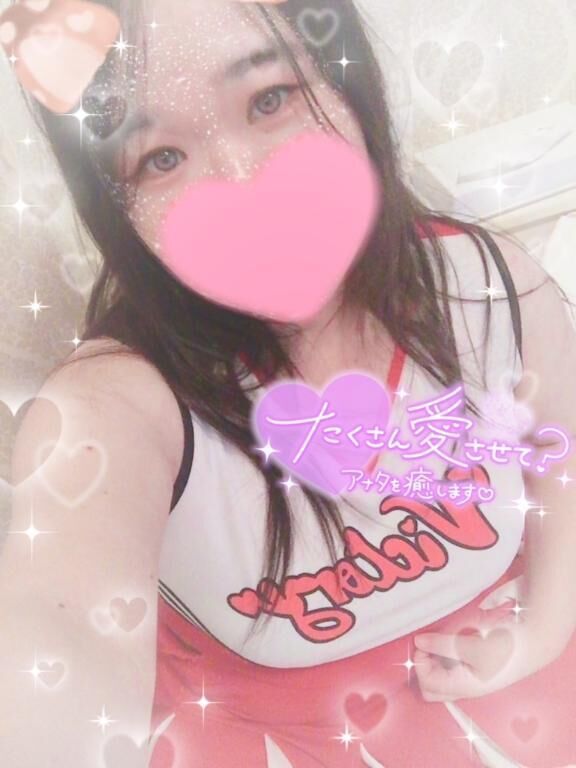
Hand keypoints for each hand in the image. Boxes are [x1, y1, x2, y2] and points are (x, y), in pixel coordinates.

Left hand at [413, 618, 558, 701]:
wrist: (533, 639)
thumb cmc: (503, 646)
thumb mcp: (471, 645)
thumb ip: (442, 645)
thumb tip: (418, 642)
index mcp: (463, 686)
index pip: (427, 685)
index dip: (420, 663)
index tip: (424, 642)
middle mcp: (465, 685)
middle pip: (432, 687)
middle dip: (424, 667)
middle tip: (428, 644)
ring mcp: (471, 676)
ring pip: (440, 676)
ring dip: (434, 660)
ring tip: (438, 640)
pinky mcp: (476, 664)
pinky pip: (451, 665)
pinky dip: (444, 655)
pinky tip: (449, 640)